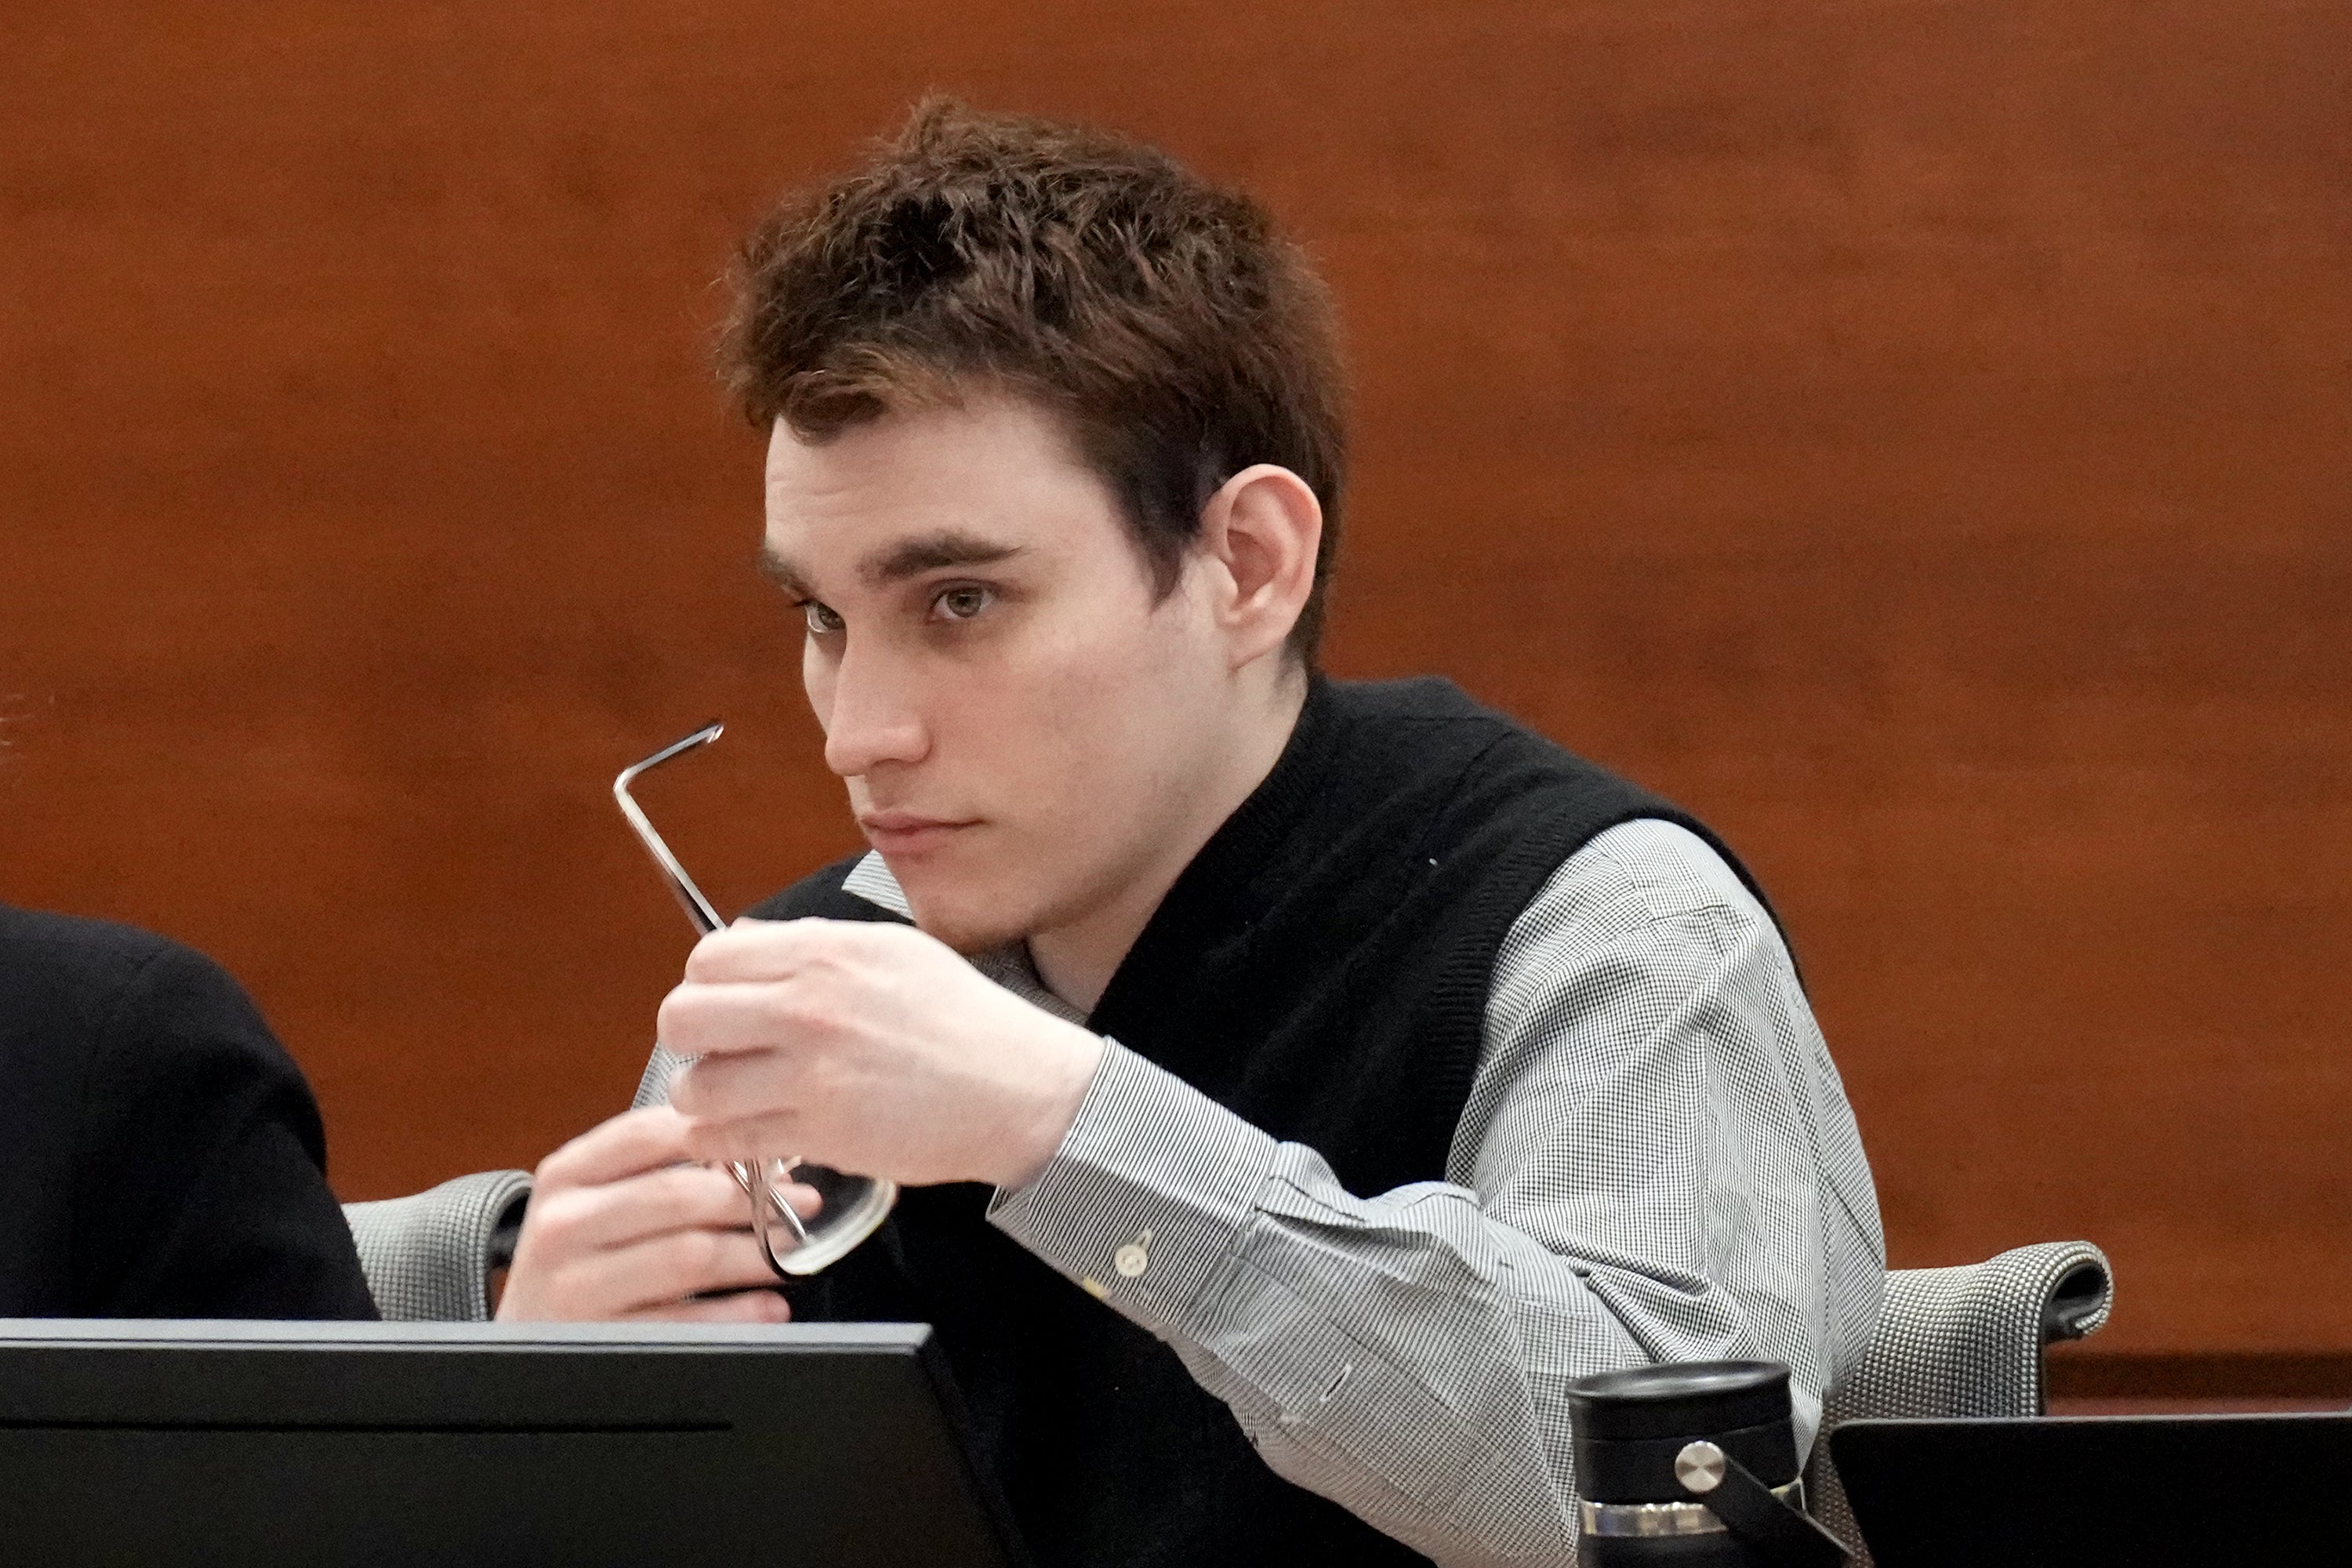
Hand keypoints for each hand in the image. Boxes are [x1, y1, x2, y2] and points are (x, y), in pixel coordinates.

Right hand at [496, 1106, 816, 1321]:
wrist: (521, 1346)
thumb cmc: (579, 1262)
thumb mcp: (593, 1203)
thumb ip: (653, 1170)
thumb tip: (755, 1154)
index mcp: (566, 1175)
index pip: (649, 1133)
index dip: (720, 1134)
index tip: (773, 1147)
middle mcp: (564, 1225)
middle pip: (679, 1196)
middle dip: (754, 1200)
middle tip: (802, 1206)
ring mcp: (576, 1285)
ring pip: (690, 1256)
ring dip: (755, 1255)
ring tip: (791, 1257)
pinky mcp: (600, 1339)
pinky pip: (686, 1321)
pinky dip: (738, 1314)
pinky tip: (768, 1307)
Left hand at [660, 918, 1106, 1189]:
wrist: (1019, 1088)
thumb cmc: (962, 1019)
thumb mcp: (892, 950)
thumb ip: (814, 946)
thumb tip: (743, 946)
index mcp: (824, 952)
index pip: (707, 959)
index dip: (708, 986)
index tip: (729, 1007)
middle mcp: (807, 1006)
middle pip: (680, 1017)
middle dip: (691, 1040)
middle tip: (724, 1054)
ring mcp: (810, 1074)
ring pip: (694, 1087)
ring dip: (707, 1098)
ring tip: (741, 1100)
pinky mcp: (819, 1133)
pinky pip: (727, 1140)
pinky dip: (726, 1143)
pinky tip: (751, 1133)